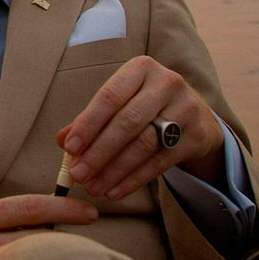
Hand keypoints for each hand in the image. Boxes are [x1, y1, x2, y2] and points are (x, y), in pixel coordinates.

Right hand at [0, 194, 97, 259]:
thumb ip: (0, 221)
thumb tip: (46, 220)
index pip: (27, 207)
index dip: (62, 208)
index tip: (88, 211)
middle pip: (34, 234)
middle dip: (65, 231)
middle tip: (91, 225)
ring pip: (29, 256)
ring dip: (50, 254)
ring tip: (68, 253)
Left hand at [57, 55, 224, 200]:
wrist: (196, 115)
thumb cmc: (145, 106)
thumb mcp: (120, 103)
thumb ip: (91, 119)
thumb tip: (62, 140)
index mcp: (140, 68)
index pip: (109, 96)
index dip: (88, 124)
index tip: (69, 148)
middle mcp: (166, 83)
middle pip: (127, 122)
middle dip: (99, 152)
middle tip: (79, 175)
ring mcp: (186, 108)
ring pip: (144, 145)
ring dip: (114, 170)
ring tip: (94, 187)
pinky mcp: (196, 136)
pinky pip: (160, 162)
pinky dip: (134, 179)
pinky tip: (115, 191)